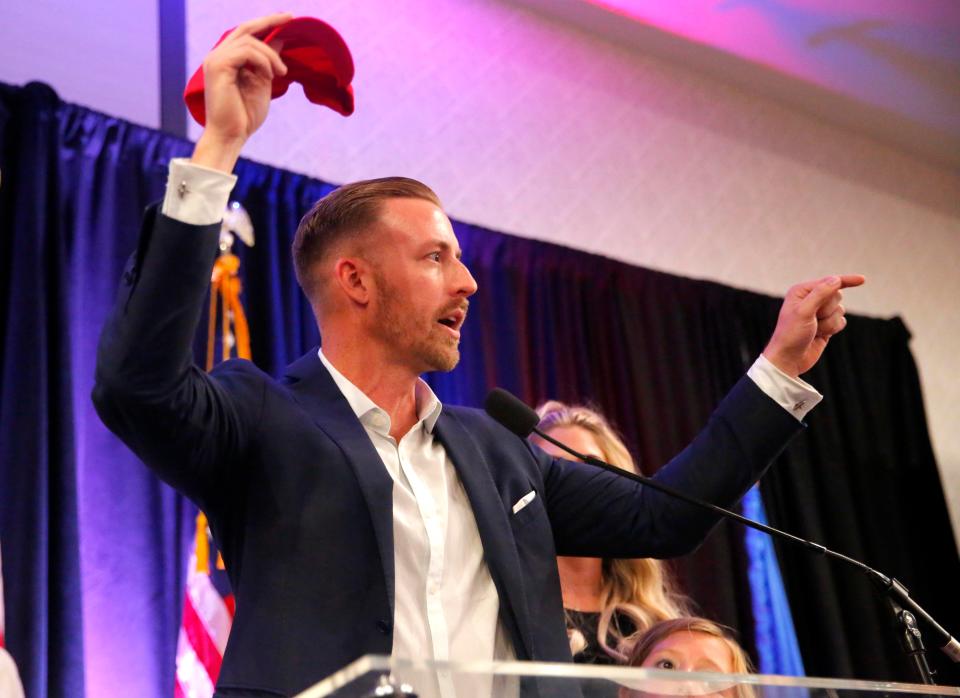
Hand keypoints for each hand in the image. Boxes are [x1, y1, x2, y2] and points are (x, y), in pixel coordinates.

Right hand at [191, 13, 291, 171]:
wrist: (231, 135)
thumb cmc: (245, 115)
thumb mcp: (263, 82)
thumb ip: (268, 61)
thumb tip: (279, 39)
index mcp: (227, 59)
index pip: (246, 33)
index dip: (266, 24)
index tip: (288, 19)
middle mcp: (218, 55)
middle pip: (245, 28)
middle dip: (270, 21)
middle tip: (291, 17)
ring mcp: (215, 59)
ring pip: (250, 42)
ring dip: (271, 56)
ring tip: (281, 73)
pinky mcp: (218, 66)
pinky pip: (246, 52)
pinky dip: (263, 61)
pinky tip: (271, 75)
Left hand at [763, 274, 865, 376]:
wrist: (789, 359)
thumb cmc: (791, 334)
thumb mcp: (804, 312)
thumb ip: (820, 294)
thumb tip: (836, 279)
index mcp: (802, 291)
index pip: (829, 282)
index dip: (846, 281)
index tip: (862, 280)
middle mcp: (810, 299)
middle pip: (837, 296)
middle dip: (828, 310)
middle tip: (813, 320)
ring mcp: (819, 313)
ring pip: (840, 310)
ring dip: (829, 322)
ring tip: (814, 330)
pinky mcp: (826, 324)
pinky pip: (841, 321)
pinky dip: (833, 329)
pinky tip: (820, 335)